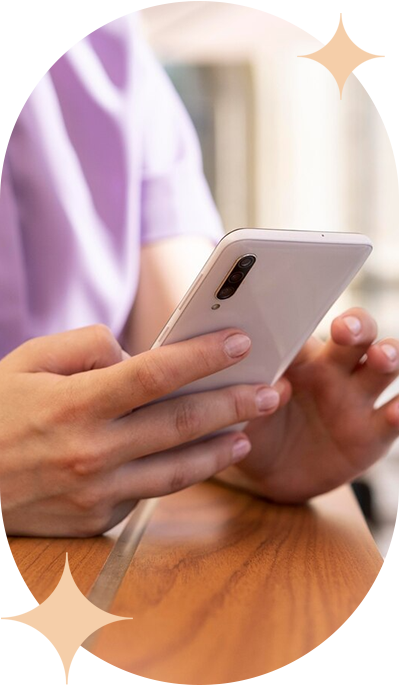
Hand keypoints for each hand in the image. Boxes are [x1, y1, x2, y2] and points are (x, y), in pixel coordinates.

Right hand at [0, 325, 278, 536]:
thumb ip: (87, 346)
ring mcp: (95, 492)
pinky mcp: (95, 520)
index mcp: (75, 404)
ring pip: (177, 470)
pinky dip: (178, 474)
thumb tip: (135, 356)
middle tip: (271, 390)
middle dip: (234, 404)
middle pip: (181, 423)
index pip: (155, 373)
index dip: (203, 356)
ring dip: (221, 450)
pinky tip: (200, 459)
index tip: (240, 342)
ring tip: (249, 432)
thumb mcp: (28, 360)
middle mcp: (91, 451)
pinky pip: (147, 493)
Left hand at [220, 308, 398, 502]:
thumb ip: (249, 395)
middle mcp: (333, 369)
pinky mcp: (373, 432)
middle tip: (344, 330)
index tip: (300, 312)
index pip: (309, 325)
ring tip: (382, 357)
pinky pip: (393, 417)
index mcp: (298, 356)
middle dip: (356, 325)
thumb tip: (264, 385)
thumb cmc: (256, 428)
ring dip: (388, 354)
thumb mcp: (245, 412)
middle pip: (356, 334)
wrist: (272, 472)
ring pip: (382, 366)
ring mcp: (356, 398)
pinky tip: (396, 411)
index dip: (309, 314)